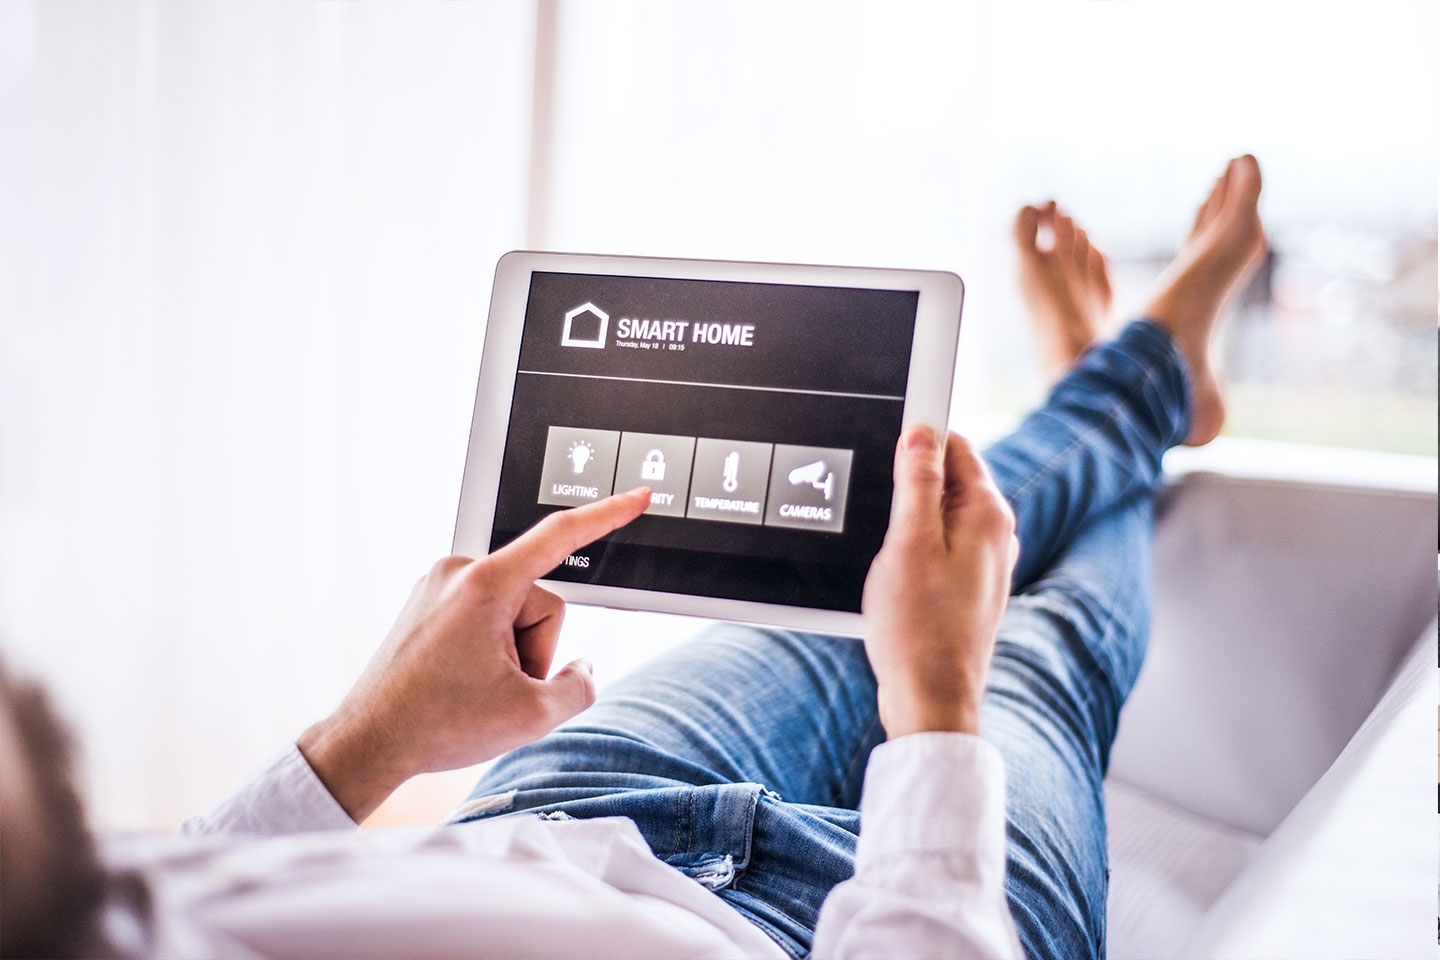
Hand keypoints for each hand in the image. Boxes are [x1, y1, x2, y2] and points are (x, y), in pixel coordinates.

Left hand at [298, 488, 651, 821]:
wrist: (366, 742)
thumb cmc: (437, 725)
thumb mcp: (532, 716)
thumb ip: (580, 687)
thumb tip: (582, 670)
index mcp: (486, 584)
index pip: (561, 536)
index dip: (608, 515)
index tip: (638, 497)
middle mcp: (459, 572)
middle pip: (540, 602)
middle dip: (535, 649)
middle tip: (500, 689)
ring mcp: (439, 586)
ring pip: (512, 613)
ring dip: (510, 653)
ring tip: (473, 688)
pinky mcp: (428, 604)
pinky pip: (484, 618)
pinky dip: (487, 650)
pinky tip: (460, 682)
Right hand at [861, 426, 1017, 737]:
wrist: (931, 698)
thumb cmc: (918, 626)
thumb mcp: (907, 541)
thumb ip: (917, 481)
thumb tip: (921, 433)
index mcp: (987, 513)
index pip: (955, 446)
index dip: (916, 442)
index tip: (883, 455)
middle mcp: (997, 535)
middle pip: (947, 480)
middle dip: (908, 487)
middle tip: (878, 516)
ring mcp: (987, 563)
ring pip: (940, 516)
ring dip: (907, 523)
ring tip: (886, 556)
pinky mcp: (971, 588)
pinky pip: (939, 548)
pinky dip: (914, 551)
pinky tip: (894, 579)